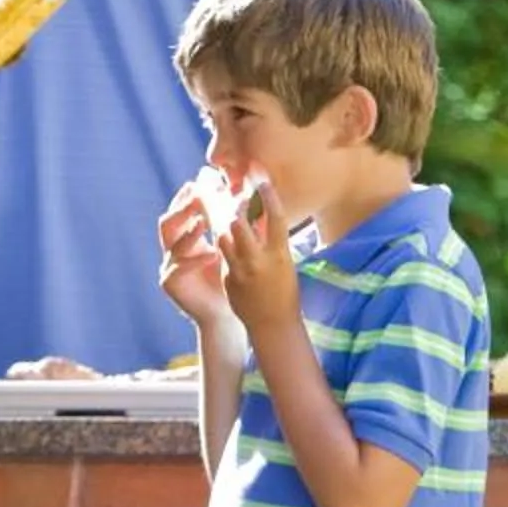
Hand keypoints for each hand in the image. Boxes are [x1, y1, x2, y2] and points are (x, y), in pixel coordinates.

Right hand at [156, 182, 235, 327]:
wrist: (226, 313)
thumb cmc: (231, 279)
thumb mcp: (232, 248)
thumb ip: (232, 224)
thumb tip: (246, 194)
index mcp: (187, 237)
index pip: (182, 210)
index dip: (189, 196)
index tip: (202, 182)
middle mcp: (173, 248)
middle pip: (169, 221)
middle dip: (183, 207)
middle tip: (198, 196)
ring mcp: (168, 265)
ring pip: (171, 241)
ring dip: (188, 230)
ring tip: (204, 222)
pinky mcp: (169, 282)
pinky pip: (178, 267)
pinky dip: (195, 259)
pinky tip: (212, 254)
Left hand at [218, 187, 301, 339]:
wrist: (273, 325)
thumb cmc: (285, 292)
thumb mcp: (284, 263)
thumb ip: (271, 241)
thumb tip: (262, 217)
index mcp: (279, 255)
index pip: (275, 218)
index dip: (269, 196)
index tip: (262, 181)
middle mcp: (257, 261)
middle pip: (239, 223)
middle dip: (235, 208)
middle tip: (234, 199)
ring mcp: (240, 271)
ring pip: (223, 237)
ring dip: (225, 226)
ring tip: (226, 218)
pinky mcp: (227, 280)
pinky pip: (223, 256)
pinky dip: (225, 247)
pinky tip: (227, 243)